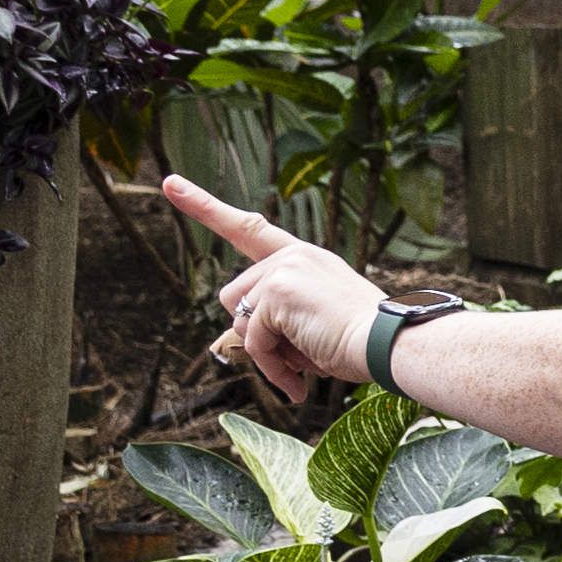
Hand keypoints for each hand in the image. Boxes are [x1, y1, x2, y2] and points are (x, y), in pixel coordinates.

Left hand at [165, 176, 380, 407]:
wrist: (391, 344)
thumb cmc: (364, 342)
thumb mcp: (315, 322)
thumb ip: (277, 320)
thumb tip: (228, 344)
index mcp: (305, 258)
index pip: (249, 228)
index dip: (206, 207)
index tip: (171, 184)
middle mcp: (291, 256)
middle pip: (235, 298)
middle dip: (257, 333)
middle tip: (298, 354)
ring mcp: (282, 271)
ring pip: (240, 321)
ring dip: (266, 352)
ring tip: (306, 362)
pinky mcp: (276, 293)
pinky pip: (253, 342)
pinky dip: (273, 367)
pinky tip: (300, 377)